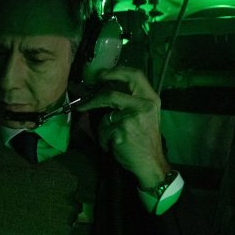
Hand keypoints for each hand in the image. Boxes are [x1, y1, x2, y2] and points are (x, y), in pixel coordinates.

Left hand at [77, 67, 169, 188]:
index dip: (116, 72)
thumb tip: (106, 89)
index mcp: (151, 99)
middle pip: (111, 95)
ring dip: (104, 129)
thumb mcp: (146, 115)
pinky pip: (104, 131)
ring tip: (114, 138)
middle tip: (83, 105)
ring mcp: (132, 118)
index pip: (135, 75)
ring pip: (105, 117)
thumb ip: (132, 100)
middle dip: (94, 100)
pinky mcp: (121, 131)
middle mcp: (143, 105)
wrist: (151, 162)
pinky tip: (114, 146)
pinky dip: (105, 140)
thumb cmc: (146, 139)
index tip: (100, 74)